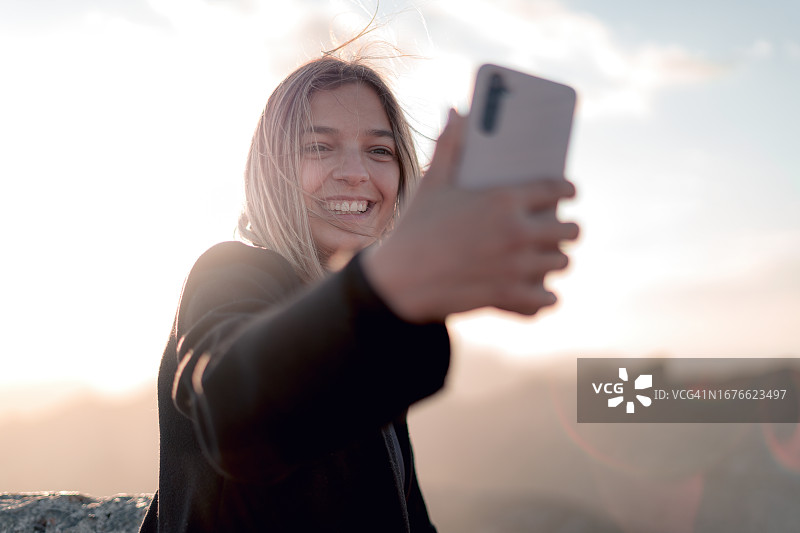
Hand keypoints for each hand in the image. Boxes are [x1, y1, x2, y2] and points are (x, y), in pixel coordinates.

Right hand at [363, 110, 579, 322]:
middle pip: (569, 230)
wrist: (399, 281)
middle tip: (558, 229)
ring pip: (561, 263)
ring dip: (556, 260)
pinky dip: (545, 297)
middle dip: (567, 229)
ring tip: (548, 258)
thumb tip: (457, 110)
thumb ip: (450, 144)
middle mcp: (518, 232)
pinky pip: (546, 299)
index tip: (569, 192)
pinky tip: (539, 292)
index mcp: (504, 200)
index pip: (557, 189)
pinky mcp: (510, 296)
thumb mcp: (432, 183)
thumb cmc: (415, 228)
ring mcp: (517, 267)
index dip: (568, 190)